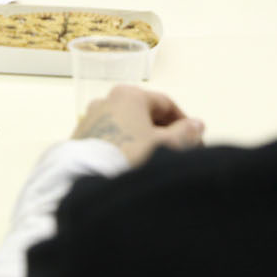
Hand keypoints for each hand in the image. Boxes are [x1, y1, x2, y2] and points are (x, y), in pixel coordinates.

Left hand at [72, 86, 204, 167]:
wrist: (89, 181)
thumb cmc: (130, 157)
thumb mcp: (165, 145)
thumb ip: (185, 133)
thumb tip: (197, 124)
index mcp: (129, 95)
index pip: (166, 104)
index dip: (185, 123)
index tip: (196, 141)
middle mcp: (106, 100)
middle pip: (144, 114)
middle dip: (164, 132)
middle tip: (179, 152)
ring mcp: (90, 118)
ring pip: (127, 126)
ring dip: (145, 140)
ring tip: (157, 161)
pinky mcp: (79, 138)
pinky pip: (110, 138)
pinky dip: (125, 146)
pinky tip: (133, 165)